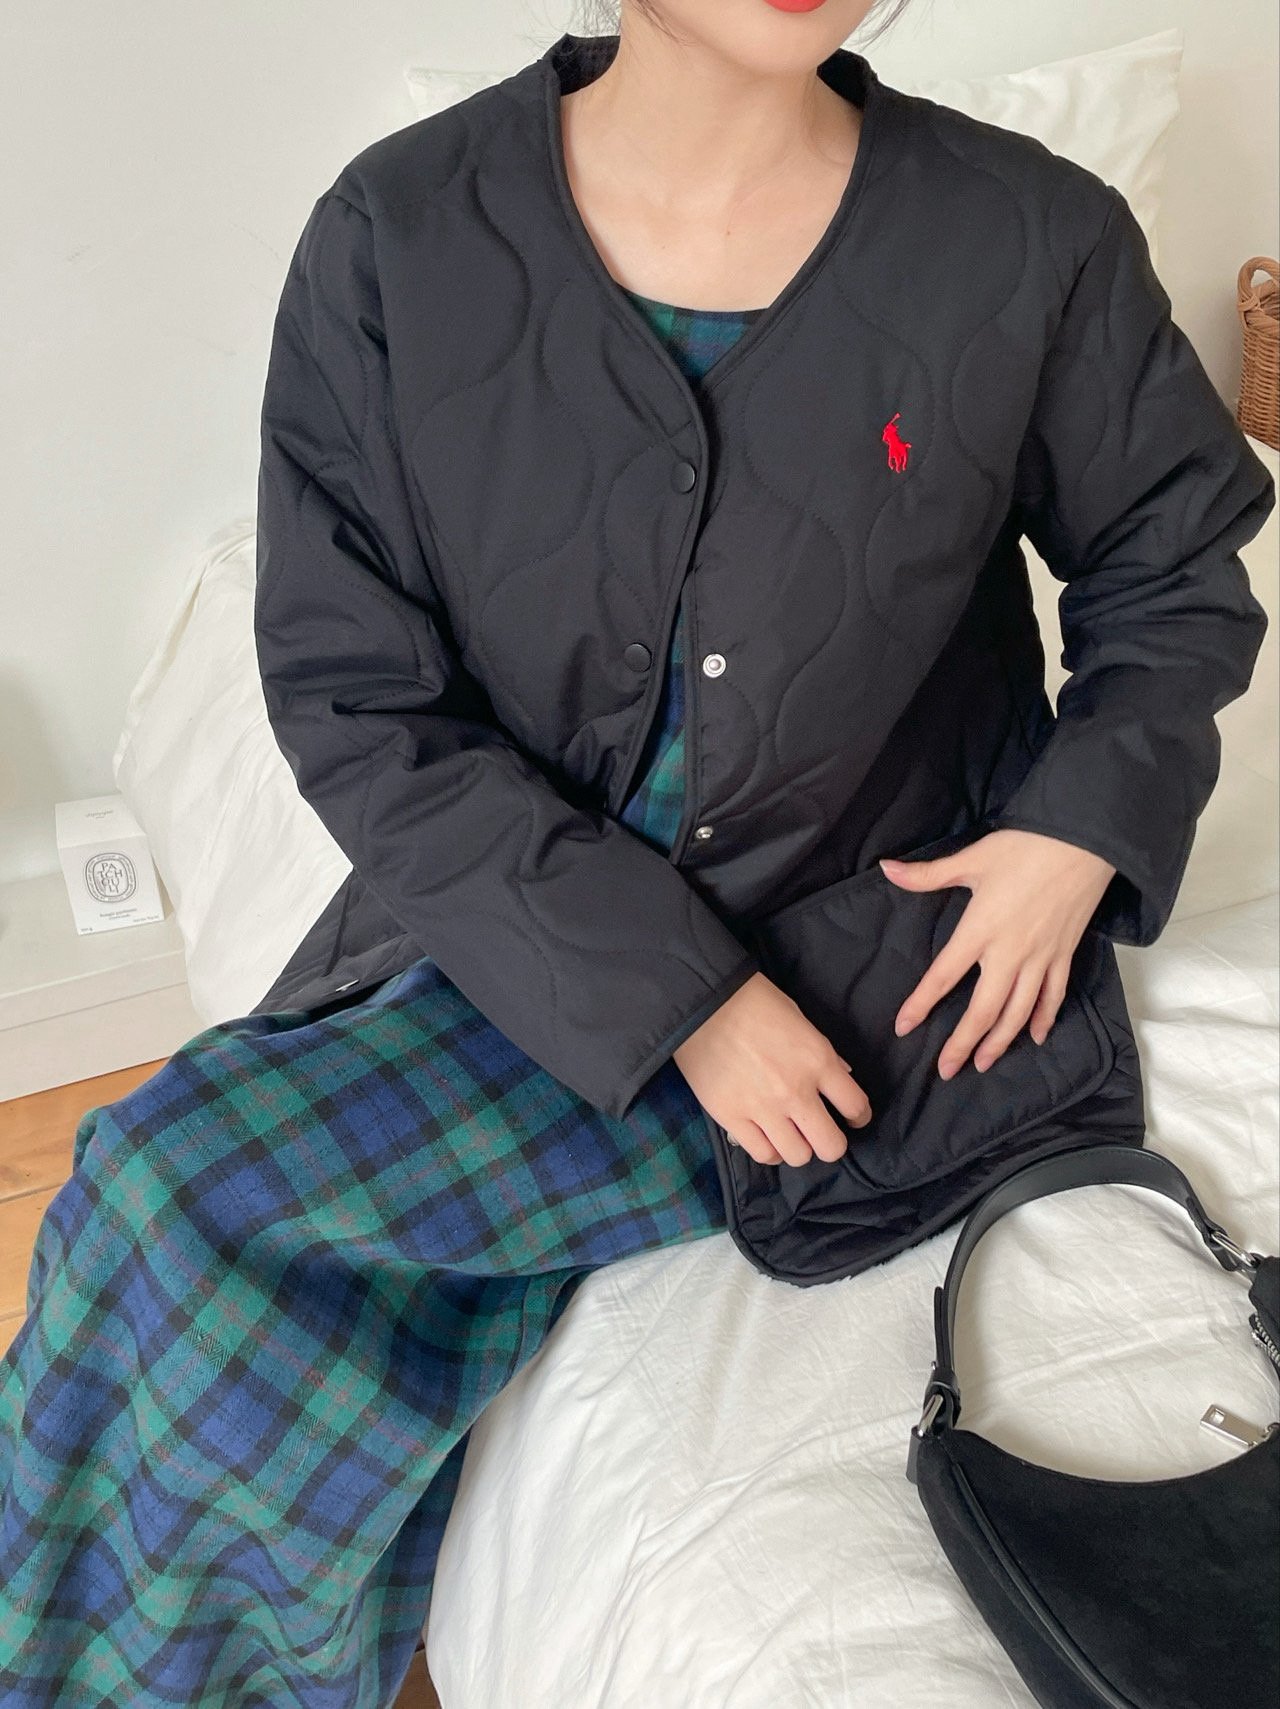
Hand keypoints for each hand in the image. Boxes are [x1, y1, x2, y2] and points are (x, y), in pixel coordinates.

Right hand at [672, 971, 871, 1168]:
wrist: (701, 1003)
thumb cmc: (754, 1002)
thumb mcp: (800, 1019)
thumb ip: (824, 1053)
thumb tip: (842, 1077)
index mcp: (817, 1061)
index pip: (855, 1106)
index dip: (859, 1117)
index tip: (853, 1119)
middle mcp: (795, 1091)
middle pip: (831, 1146)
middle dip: (831, 1143)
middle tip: (822, 1133)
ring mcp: (762, 1108)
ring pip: (798, 1156)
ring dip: (799, 1147)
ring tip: (791, 1135)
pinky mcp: (731, 1117)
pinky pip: (762, 1154)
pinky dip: (770, 1151)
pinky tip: (768, 1138)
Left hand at [878, 827, 1115, 1078]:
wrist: (1086, 841)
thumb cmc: (1026, 846)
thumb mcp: (973, 858)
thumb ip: (928, 874)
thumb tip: (886, 868)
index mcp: (980, 930)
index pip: (943, 977)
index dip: (921, 1005)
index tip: (903, 1028)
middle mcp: (1010, 953)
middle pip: (983, 1010)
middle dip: (962, 1043)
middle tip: (946, 1071)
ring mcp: (1041, 958)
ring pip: (1018, 1012)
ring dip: (1000, 1041)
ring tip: (983, 1063)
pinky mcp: (1065, 954)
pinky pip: (1054, 995)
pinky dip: (1044, 1018)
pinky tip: (1037, 1036)